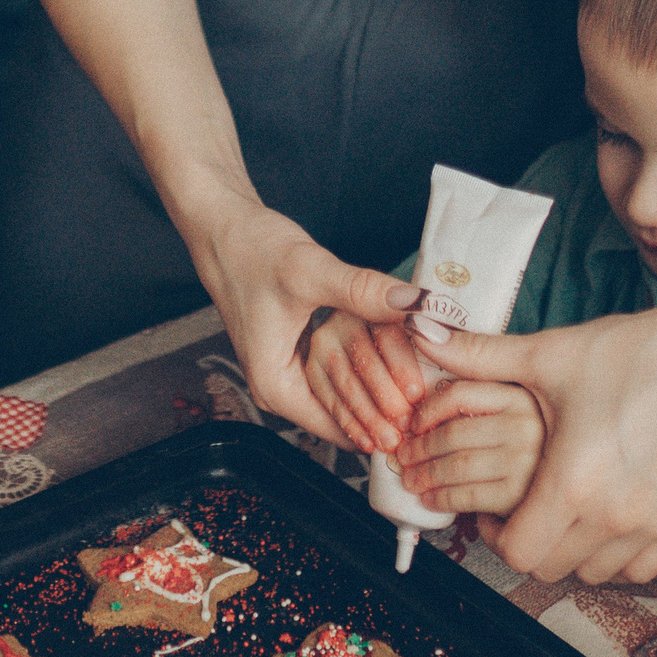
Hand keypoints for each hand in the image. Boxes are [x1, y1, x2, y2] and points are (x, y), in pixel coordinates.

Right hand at [191, 198, 421, 449]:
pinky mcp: (298, 350)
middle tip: (432, 411)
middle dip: (388, 413)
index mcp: (276, 386)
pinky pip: (339, 371)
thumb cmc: (252, 250)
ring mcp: (290, 370)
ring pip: (345, 393)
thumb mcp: (311, 271)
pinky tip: (399, 360)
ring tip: (424, 392)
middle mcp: (280, 387)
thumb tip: (419, 305)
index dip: (382, 426)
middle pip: (345, 416)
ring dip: (381, 391)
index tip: (421, 421)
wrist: (224, 227)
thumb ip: (365, 291)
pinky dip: (367, 367)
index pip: (339, 429)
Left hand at [394, 378, 544, 518]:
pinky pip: (467, 495)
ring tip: (412, 479)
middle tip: (405, 456)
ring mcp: (525, 462)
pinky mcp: (521, 496)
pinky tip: (432, 498)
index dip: (428, 410)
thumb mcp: (525, 409)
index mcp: (522, 397)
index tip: (414, 424)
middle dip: (420, 448)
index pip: (460, 395)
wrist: (575, 494)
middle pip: (453, 434)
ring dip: (426, 475)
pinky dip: (442, 498)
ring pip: (456, 466)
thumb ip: (484, 392)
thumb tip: (426, 389)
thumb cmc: (548, 452)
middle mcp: (527, 426)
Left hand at [412, 291, 656, 583]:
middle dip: (526, 542)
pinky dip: (615, 554)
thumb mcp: (551, 353)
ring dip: (568, 551)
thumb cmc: (638, 351)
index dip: (494, 535)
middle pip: (550, 568)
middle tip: (521, 507)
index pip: (517, 552)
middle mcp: (616, 516)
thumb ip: (479, 355)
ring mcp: (656, 525)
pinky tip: (605, 516)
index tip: (492, 509)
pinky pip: (639, 567)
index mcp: (573, 482)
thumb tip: (420, 329)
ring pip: (593, 572)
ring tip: (560, 509)